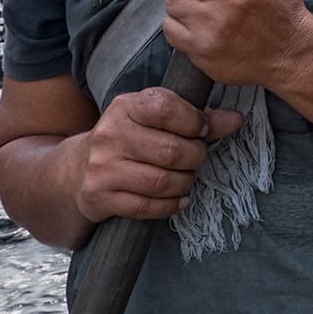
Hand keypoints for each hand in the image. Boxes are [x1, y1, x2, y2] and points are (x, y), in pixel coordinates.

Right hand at [75, 87, 242, 222]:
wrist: (77, 169)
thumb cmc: (129, 138)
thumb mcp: (156, 119)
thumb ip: (196, 118)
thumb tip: (235, 120)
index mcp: (126, 106)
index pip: (166, 109)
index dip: (195, 122)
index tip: (202, 131)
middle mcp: (110, 135)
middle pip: (170, 151)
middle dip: (195, 158)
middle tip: (196, 158)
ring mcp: (102, 167)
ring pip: (161, 182)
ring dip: (185, 183)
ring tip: (186, 178)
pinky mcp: (99, 196)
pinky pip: (147, 207)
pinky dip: (171, 205)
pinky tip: (178, 199)